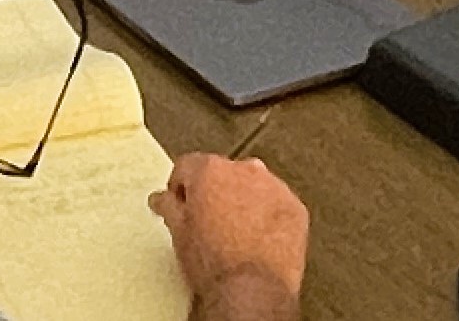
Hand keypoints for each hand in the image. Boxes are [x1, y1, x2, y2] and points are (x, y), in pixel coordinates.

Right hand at [153, 153, 308, 309]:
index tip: (182, 202)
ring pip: (253, 187)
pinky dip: (269, 217)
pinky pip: (277, 205)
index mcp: (209, 170)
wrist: (252, 291)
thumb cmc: (215, 263)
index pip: (188, 166)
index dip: (182, 188)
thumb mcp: (178, 233)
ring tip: (238, 233)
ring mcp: (273, 188)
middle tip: (210, 222)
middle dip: (215, 193)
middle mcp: (243, 170)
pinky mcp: (295, 208)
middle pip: (223, 173)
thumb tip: (163, 200)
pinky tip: (259, 240)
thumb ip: (169, 206)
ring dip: (245, 202)